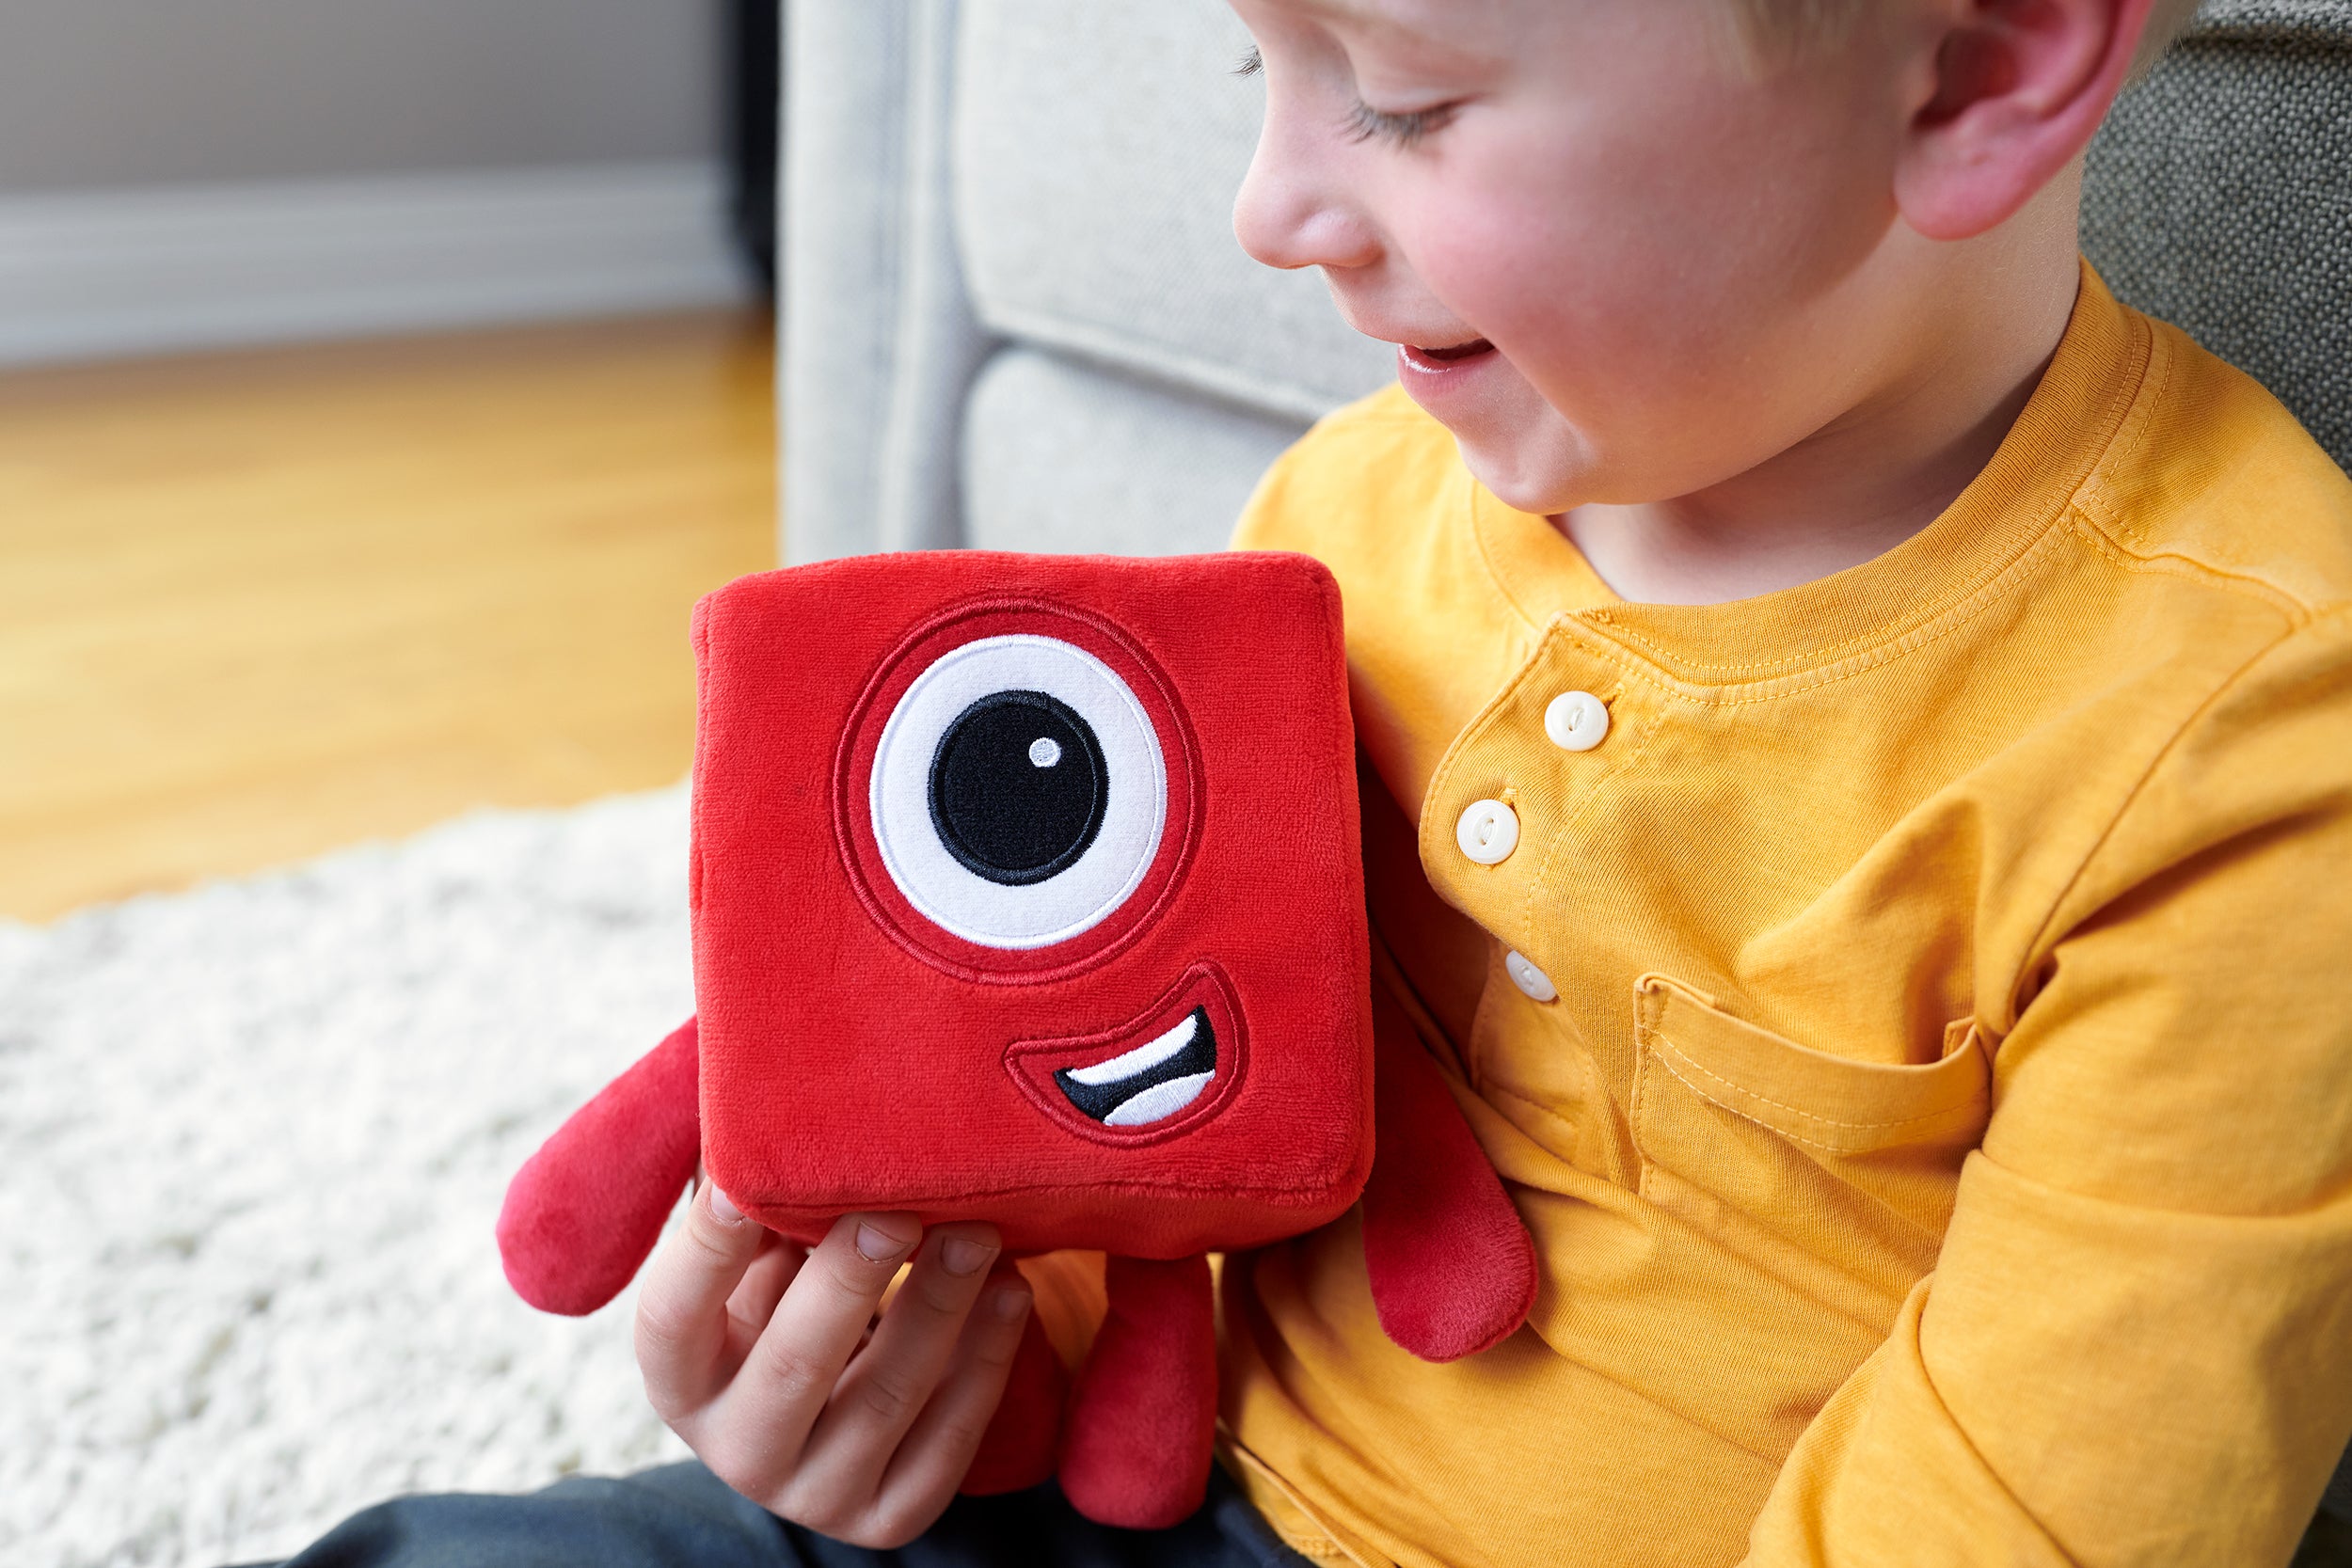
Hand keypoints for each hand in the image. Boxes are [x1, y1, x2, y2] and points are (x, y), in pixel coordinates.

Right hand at [633, 1182, 1034, 1547]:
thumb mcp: (756, 1260)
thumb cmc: (793, 1294)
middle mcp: (737, 1449)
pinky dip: (987, 1362)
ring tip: (980, 1233)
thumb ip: (761, 1203)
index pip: (673, 1319)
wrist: (840, 1405)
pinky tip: (1012, 1292)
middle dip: (850, 1281)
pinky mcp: (892, 1515)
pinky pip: (949, 1442)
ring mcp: (817, 1494)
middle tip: (901, 1210)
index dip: (706, 1251)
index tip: (743, 1179)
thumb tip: (784, 1117)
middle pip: (792, 1367)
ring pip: (885, 1400)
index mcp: (681, 1379)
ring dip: (940, 1307)